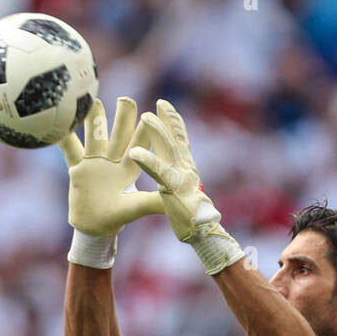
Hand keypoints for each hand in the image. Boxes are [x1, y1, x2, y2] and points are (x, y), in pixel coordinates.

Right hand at [59, 97, 164, 236]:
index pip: (139, 147)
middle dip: (122, 118)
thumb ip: (151, 202)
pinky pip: (69, 150)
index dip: (144, 132)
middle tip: (126, 100)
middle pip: (119, 135)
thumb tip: (175, 200)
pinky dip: (64, 137)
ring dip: (94, 119)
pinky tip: (59, 122)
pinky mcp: (77, 169)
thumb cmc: (116, 218)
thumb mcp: (135, 208)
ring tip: (95, 100)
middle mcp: (113, 161)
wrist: (93, 227)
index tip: (149, 116)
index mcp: (129, 169)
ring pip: (94, 136)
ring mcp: (94, 163)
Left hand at [127, 100, 244, 274]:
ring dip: (157, 132)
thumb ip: (177, 174)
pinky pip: (159, 172)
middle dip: (168, 119)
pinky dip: (148, 160)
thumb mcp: (182, 189)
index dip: (173, 121)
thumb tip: (174, 167)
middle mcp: (186, 167)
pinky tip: (135, 152)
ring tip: (146, 116)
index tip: (164, 105)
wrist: (201, 232)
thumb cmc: (189, 214)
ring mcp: (181, 176)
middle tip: (159, 103)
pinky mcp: (173, 189)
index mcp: (185, 167)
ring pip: (168, 149)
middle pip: (176, 138)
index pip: (180, 139)